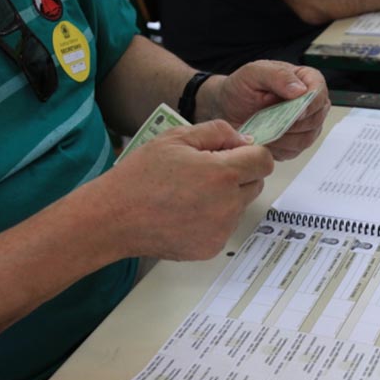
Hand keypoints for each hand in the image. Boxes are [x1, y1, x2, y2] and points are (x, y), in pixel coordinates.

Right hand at [101, 120, 273, 259]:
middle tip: (206, 172)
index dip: (251, 154)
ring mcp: (221, 229)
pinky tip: (185, 213)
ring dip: (226, 198)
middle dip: (240, 175)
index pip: (264, 161)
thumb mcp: (176, 138)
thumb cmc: (140, 177)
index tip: (236, 154)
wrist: (114, 217)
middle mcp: (228, 205)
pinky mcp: (212, 247)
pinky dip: (212, 219)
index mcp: (222, 174)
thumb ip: (218, 132)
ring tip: (189, 194)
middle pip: (256, 184)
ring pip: (240, 207)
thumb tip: (245, 141)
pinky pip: (224, 227)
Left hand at [207, 60, 329, 160]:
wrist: (229, 107)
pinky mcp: (296, 144)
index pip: (319, 93)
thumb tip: (300, 90)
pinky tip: (265, 137)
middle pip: (316, 118)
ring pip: (306, 138)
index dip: (309, 104)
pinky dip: (278, 147)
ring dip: (284, 137)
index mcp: (307, 80)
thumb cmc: (242, 87)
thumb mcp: (254, 73)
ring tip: (263, 129)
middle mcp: (311, 104)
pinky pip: (294, 151)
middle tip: (270, 121)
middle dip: (293, 123)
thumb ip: (277, 76)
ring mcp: (306, 127)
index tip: (295, 111)